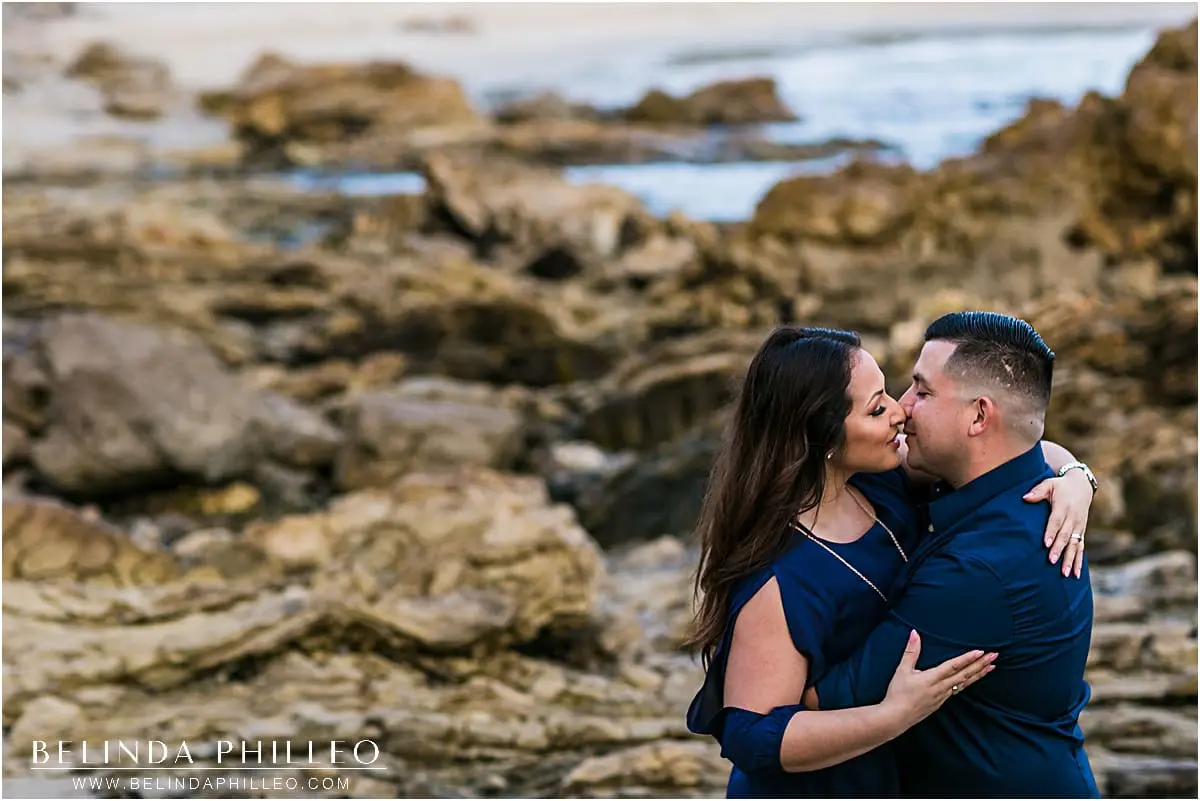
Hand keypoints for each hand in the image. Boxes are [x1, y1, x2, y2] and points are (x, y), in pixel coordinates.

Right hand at [880, 631, 995, 730]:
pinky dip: (969, 682)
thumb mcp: (902, 670)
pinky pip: (959, 689)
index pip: (954, 666)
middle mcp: (942, 687)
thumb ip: (911, 651)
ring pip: (965, 682)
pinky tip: (973, 679)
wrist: (896, 717)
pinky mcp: (941, 701)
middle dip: (980, 665)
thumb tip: (914, 633)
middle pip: (965, 674)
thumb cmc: (898, 693)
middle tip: (994, 656)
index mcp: (932, 678)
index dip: (967, 658)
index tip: (980, 652)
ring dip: (979, 674)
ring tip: (991, 667)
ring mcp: (943, 696)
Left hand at [1024, 473, 1091, 577]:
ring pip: (1075, 545)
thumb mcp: (1049, 484)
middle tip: (1052, 561)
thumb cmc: (1060, 486)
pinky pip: (1081, 548)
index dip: (1051, 533)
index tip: (1046, 544)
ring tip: (1064, 573)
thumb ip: (1037, 491)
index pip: (1056, 521)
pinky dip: (1079, 561)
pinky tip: (1075, 574)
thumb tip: (1025, 497)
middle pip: (1065, 536)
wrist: (1082, 486)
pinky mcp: (1082, 532)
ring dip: (1070, 559)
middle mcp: (1073, 518)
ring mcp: (1079, 526)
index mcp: (1063, 507)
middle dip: (1059, 549)